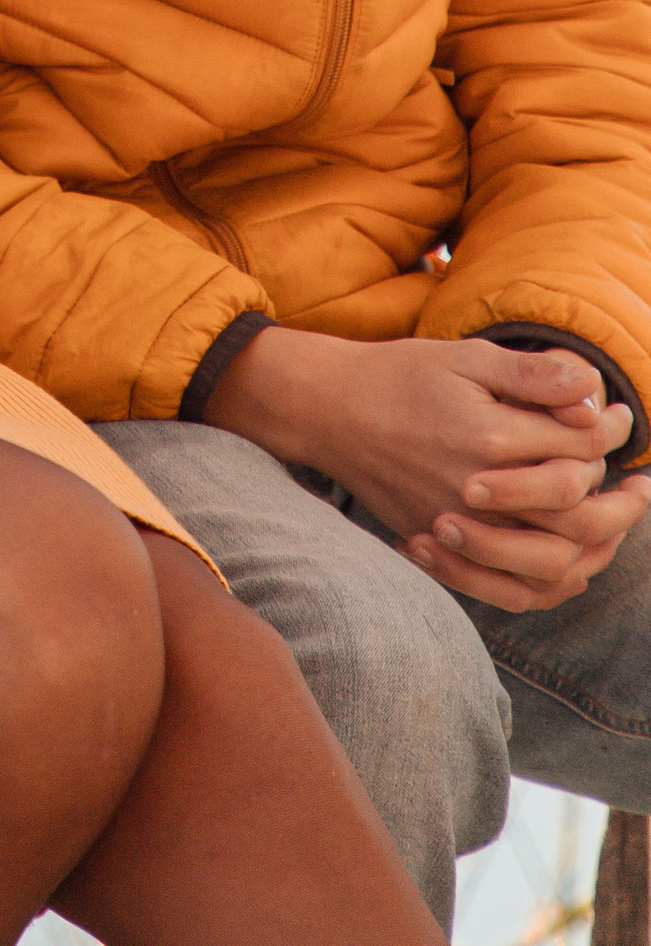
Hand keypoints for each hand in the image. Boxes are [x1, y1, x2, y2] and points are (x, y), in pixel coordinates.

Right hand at [206, 329, 641, 611]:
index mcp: (488, 437)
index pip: (579, 447)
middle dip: (622, 502)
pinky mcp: (443, 547)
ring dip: (597, 545)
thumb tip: (592, 388)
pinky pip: (513, 591)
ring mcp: (460, 528)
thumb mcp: (464, 357)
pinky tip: (571, 559)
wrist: (328, 410)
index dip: (610, 432)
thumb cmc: (397, 375)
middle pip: (580, 515)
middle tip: (639, 485)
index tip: (622, 418)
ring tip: (615, 523)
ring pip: (555, 561)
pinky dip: (551, 582)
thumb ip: (530, 374)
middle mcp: (478, 492)